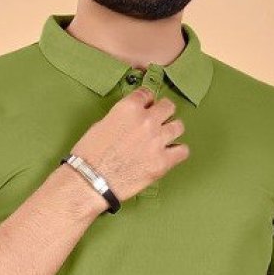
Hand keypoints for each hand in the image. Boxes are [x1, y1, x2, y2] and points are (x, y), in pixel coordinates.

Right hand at [69, 89, 189, 203]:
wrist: (90, 181)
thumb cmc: (90, 154)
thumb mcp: (102, 124)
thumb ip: (122, 117)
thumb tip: (132, 120)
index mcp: (129, 107)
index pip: (147, 94)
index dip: (147, 102)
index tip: (146, 108)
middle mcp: (147, 120)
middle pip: (168, 107)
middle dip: (163, 112)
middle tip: (158, 122)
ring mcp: (157, 141)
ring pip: (179, 126)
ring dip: (171, 131)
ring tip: (164, 139)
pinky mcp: (163, 162)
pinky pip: (183, 151)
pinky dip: (178, 152)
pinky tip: (170, 155)